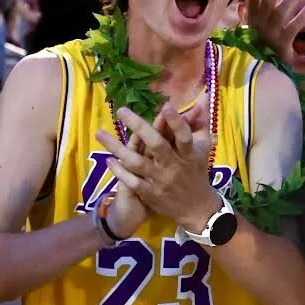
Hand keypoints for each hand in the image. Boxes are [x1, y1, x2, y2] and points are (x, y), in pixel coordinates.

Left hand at [94, 96, 217, 231]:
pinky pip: (132, 181)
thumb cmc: (197, 171)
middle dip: (139, 126)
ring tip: (100, 134)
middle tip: (121, 111)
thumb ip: (202, 121)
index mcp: (189, 153)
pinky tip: (108, 160)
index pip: (184, 136)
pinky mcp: (150, 193)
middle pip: (156, 145)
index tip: (166, 105)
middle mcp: (174, 166)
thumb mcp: (203, 147)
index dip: (176, 121)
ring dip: (117, 148)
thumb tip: (204, 96)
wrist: (197, 208)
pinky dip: (119, 171)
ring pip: (137, 162)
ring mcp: (161, 180)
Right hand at [245, 0, 304, 65]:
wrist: (264, 69)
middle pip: (268, 2)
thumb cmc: (259, 42)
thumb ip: (249, 6)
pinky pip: (293, 27)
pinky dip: (301, 16)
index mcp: (252, 19)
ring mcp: (270, 35)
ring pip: (281, 12)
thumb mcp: (252, 24)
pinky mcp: (282, 44)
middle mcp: (259, 26)